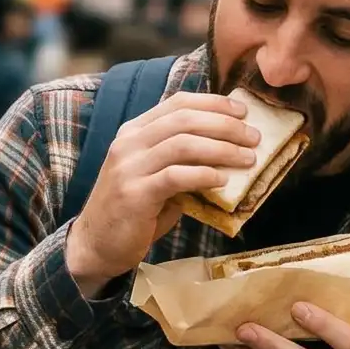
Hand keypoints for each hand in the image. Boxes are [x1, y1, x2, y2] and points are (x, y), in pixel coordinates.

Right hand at [64, 91, 258, 294]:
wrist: (96, 245)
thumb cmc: (134, 212)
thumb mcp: (156, 177)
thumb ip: (182, 161)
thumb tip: (228, 152)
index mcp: (134, 132)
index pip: (178, 103)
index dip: (213, 103)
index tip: (242, 111)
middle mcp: (129, 143)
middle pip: (184, 119)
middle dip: (225, 125)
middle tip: (253, 137)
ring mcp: (128, 167)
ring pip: (182, 144)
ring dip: (221, 149)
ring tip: (247, 158)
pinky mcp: (134, 194)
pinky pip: (175, 176)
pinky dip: (204, 175)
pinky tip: (223, 180)